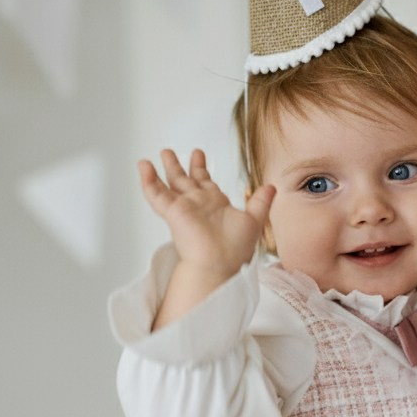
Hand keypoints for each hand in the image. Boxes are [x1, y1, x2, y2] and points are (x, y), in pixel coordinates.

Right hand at [139, 148, 273, 282]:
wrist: (220, 263)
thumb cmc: (235, 250)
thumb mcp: (254, 220)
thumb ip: (260, 202)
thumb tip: (272, 187)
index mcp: (214, 204)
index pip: (205, 181)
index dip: (200, 167)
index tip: (197, 154)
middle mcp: (197, 204)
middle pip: (184, 180)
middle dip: (177, 166)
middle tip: (168, 152)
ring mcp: (184, 208)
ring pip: (168, 184)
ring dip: (160, 170)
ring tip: (149, 159)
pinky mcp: (172, 212)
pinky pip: (157, 194)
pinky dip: (149, 180)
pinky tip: (144, 166)